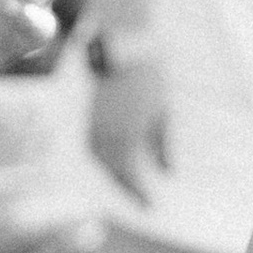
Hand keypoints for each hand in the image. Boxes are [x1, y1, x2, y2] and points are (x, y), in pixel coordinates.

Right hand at [88, 52, 170, 202]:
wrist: (119, 44)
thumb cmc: (148, 77)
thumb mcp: (162, 113)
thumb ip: (163, 146)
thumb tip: (167, 172)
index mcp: (125, 140)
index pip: (129, 179)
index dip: (139, 196)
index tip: (150, 208)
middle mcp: (104, 137)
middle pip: (110, 172)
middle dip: (124, 188)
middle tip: (138, 199)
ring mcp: (91, 125)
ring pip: (98, 159)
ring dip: (112, 173)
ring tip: (126, 179)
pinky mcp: (85, 113)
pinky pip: (91, 144)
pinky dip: (103, 156)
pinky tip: (113, 155)